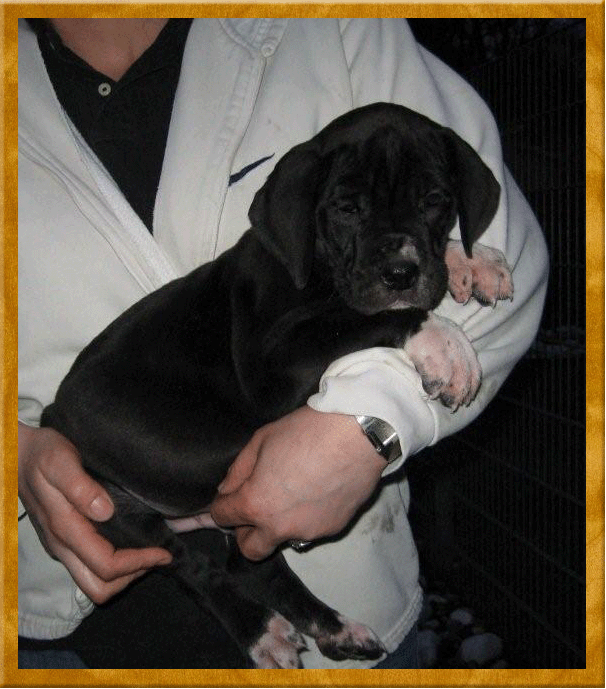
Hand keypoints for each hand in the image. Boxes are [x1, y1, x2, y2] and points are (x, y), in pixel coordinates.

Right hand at [18, 423, 171, 603]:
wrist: (17, 453)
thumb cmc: (42, 454)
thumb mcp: (60, 461)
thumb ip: (80, 487)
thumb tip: (106, 510)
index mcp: (65, 530)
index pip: (107, 565)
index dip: (139, 562)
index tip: (164, 551)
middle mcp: (63, 546)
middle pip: (100, 587)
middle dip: (133, 576)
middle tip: (158, 555)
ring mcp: (63, 546)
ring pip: (95, 582)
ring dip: (125, 573)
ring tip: (150, 550)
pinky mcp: (66, 540)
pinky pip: (92, 566)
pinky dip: (118, 563)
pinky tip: (133, 542)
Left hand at [210, 406, 385, 560]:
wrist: (359, 433)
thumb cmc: (307, 430)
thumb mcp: (262, 439)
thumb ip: (238, 469)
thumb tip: (226, 490)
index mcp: (256, 503)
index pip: (222, 517)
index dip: (218, 506)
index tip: (222, 500)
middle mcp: (280, 526)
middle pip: (250, 549)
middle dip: (245, 532)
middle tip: (253, 507)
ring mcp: (310, 531)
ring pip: (283, 538)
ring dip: (279, 523)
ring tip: (294, 491)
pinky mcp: (334, 529)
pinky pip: (310, 529)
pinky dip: (306, 516)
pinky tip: (317, 489)